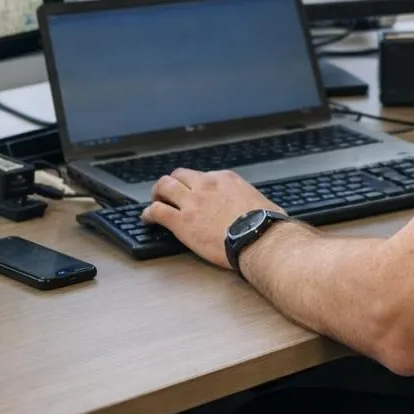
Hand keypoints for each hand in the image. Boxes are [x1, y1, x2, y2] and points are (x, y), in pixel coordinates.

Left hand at [143, 168, 284, 268]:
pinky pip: (156, 211)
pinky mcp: (181, 221)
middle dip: (172, 183)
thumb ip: (254, 204)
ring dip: (156, 193)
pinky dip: (148, 214)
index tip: (194, 194)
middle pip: (179, 175)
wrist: (258, 238)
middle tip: (168, 193)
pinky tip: (147, 219)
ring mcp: (192, 202)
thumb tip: (264, 212)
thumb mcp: (263, 203)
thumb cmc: (266, 224)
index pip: (203, 176)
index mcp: (226, 179)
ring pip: (164, 186)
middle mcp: (206, 185)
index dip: (195, 185)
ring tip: (154, 202)